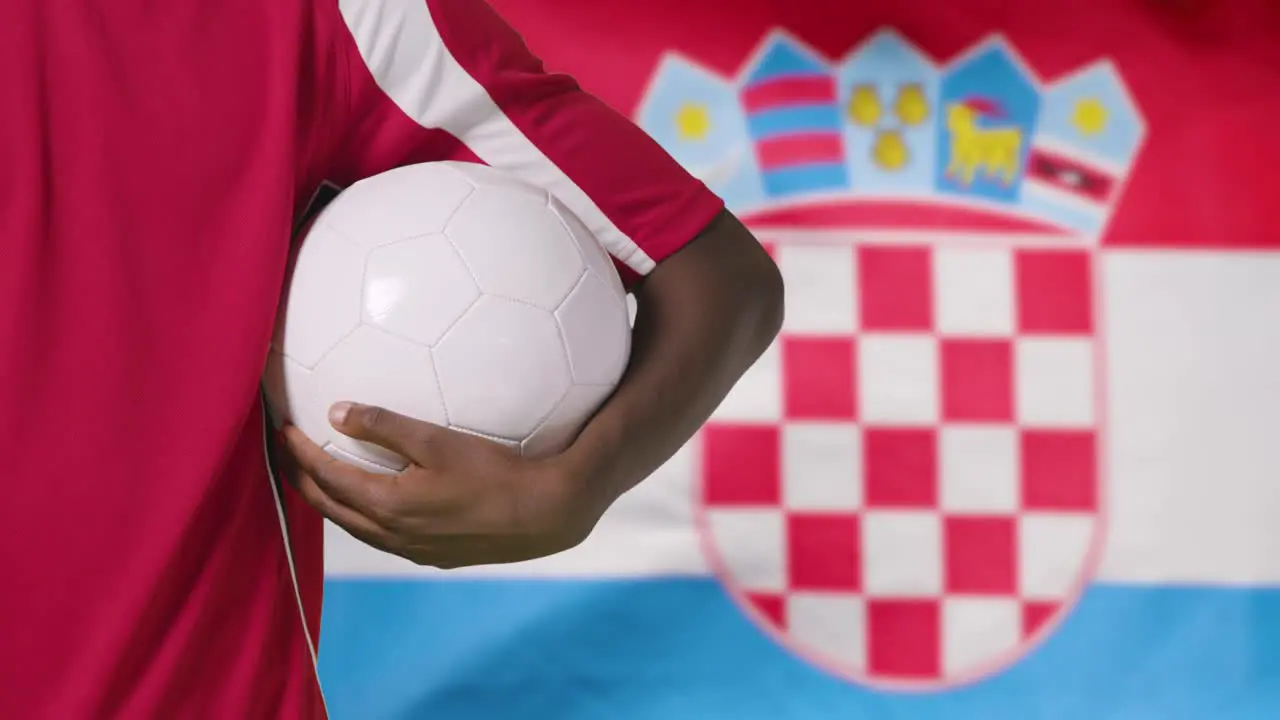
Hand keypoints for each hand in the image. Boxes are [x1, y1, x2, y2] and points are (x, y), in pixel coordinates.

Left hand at [279, 403, 604, 568]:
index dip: (298, 452)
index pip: (325, 476)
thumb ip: (385, 425)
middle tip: (284, 453)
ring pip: (352, 526)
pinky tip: (369, 502)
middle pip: (328, 507)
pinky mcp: (432, 555)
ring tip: (314, 477)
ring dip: (328, 500)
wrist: (544, 515)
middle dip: (299, 478)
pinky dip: (359, 515)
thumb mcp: (438, 440)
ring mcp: (410, 550)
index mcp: (386, 505)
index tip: (282, 428)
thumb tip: (336, 412)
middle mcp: (390, 535)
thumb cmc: (494, 472)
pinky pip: (379, 536)